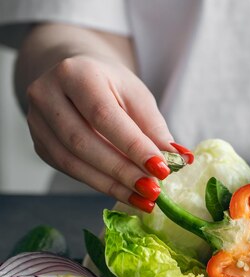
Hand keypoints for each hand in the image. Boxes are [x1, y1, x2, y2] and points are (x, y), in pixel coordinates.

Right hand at [24, 54, 193, 212]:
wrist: (76, 77)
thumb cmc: (112, 86)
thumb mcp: (138, 98)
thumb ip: (155, 128)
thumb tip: (181, 159)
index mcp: (76, 74)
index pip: (103, 115)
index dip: (132, 146)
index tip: (161, 169)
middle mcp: (47, 94)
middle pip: (84, 142)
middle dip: (122, 171)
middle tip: (153, 190)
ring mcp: (37, 121)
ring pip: (73, 161)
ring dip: (112, 185)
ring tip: (144, 198)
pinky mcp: (39, 144)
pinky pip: (70, 170)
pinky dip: (101, 185)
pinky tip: (126, 194)